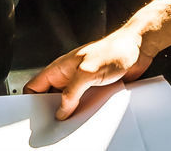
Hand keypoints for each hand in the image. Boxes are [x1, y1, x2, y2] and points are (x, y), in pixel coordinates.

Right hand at [23, 27, 152, 118]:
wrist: (138, 48)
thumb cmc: (114, 50)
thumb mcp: (88, 72)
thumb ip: (72, 91)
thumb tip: (61, 109)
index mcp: (59, 67)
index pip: (35, 85)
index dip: (31, 100)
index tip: (36, 115)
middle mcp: (68, 75)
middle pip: (50, 96)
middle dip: (52, 110)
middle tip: (57, 123)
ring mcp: (81, 82)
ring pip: (68, 102)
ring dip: (70, 112)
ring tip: (74, 121)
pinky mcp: (94, 88)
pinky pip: (84, 103)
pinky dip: (84, 111)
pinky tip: (89, 116)